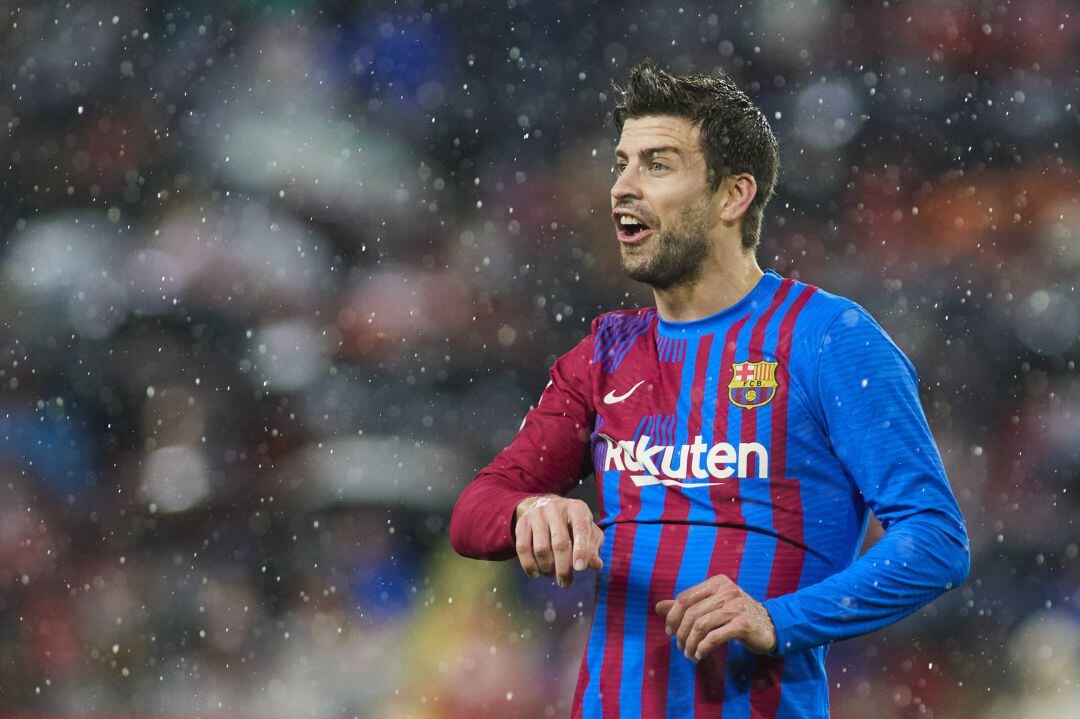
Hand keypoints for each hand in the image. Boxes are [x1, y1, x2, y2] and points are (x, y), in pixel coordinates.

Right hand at [514, 495, 603, 587]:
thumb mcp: (588, 531)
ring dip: (547, 568)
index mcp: (577, 509)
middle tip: (565, 584)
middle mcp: (556, 508)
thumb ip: (593, 547)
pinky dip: (529, 565)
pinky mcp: (522, 523)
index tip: (580, 569)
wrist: (543, 505)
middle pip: (560, 543)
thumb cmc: (572, 524)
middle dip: (563, 568)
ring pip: (541, 548)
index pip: (581, 529)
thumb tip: (596, 565)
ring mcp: (537, 514)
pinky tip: (536, 574)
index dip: (581, 550)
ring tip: (551, 575)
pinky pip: (522, 548)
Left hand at [655, 574, 776, 659]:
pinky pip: (715, 637)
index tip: (669, 632)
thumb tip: (658, 607)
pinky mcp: (743, 624)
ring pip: (701, 626)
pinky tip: (699, 655)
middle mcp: (726, 591)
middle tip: (679, 647)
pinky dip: (703, 648)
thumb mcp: (712, 605)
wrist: (771, 625)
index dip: (672, 616)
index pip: (685, 597)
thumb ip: (686, 605)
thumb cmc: (736, 614)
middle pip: (692, 613)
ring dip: (690, 643)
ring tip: (688, 654)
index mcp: (716, 582)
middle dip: (681, 633)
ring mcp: (736, 606)